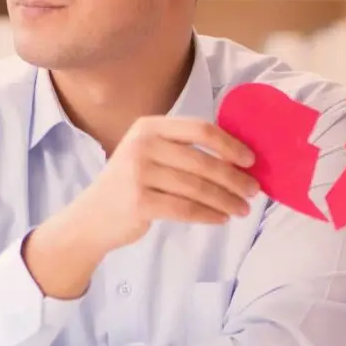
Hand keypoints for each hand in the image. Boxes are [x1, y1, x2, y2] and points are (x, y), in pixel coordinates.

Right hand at [81, 116, 258, 251]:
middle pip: (202, 161)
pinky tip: (221, 219)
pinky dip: (208, 215)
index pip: (200, 129)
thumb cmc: (132, 184)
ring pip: (197, 188)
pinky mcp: (139, 202)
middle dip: (234, 178)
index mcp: (149, 127)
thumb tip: (237, 160)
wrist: (92, 217)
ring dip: (226, 200)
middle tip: (253, 191)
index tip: (250, 160)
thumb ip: (184, 150)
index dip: (230, 144)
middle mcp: (142, 145)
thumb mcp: (150, 154)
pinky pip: (185, 209)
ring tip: (242, 209)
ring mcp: (138, 173)